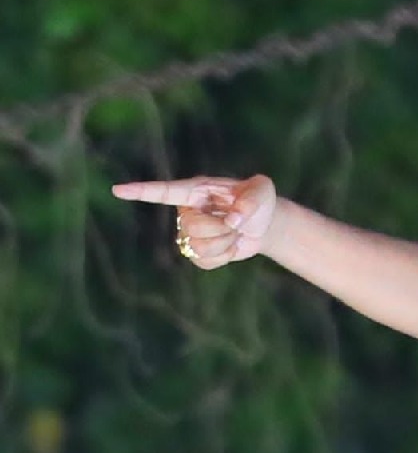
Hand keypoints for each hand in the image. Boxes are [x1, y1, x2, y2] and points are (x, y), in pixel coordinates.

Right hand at [111, 175, 277, 269]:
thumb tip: (232, 219)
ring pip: (197, 246)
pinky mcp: (196, 252)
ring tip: (234, 233)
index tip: (117, 190)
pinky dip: (224, 257)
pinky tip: (229, 247)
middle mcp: (187, 211)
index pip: (165, 191)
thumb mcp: (263, 191)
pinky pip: (203, 262)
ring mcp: (189, 232)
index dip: (142, 191)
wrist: (265, 224)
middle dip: (222, 228)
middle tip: (238, 223)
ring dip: (225, 243)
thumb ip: (251, 201)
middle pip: (192, 227)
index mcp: (197, 190)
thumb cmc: (260, 201)